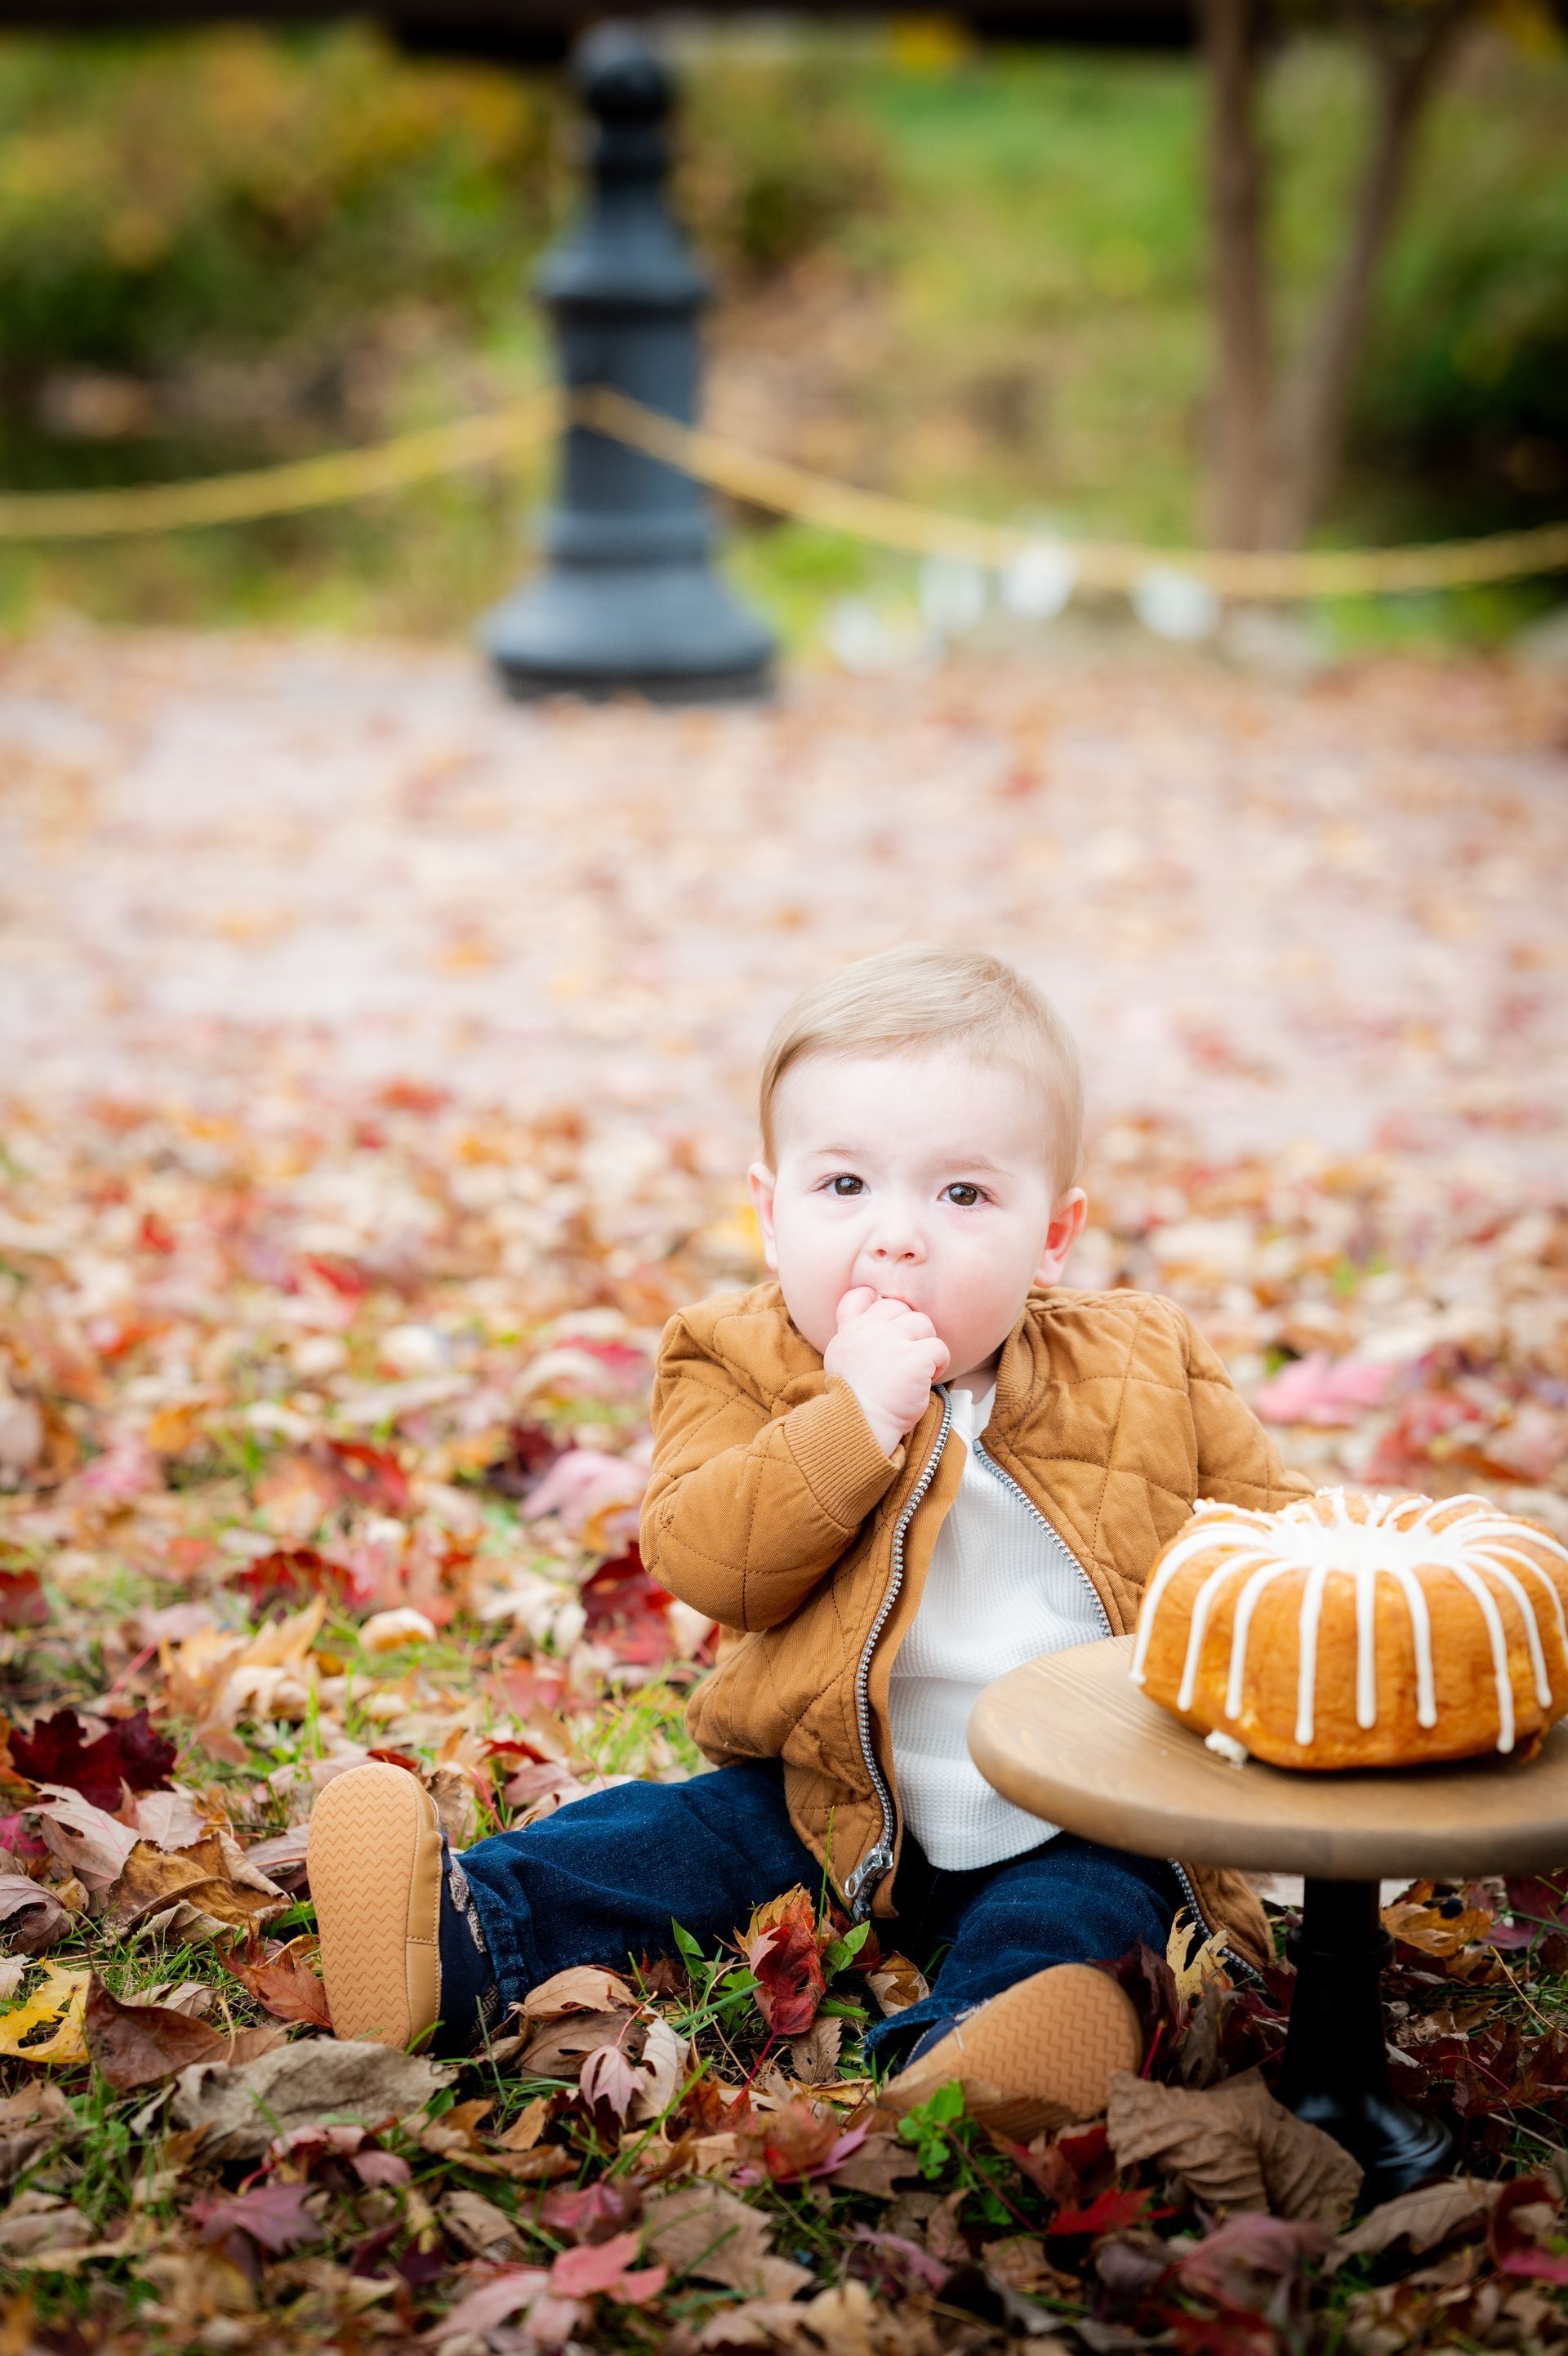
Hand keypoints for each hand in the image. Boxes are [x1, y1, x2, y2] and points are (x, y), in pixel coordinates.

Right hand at [822, 1286, 949, 1456]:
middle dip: (909, 1330)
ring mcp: (889, 1341)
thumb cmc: (856, 1404)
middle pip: (899, 1308)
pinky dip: (938, 1365)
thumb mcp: (842, 1363)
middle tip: (907, 1357)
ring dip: (926, 1346)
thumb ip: (856, 1339)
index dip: (878, 1304)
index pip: (860, 1296)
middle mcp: (866, 1331)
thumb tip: (878, 1320)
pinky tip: (927, 1381)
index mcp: (847, 1333)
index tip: (888, 1326)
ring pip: (923, 1323)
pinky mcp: (913, 1358)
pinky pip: (939, 1348)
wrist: (860, 1429)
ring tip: (918, 1371)